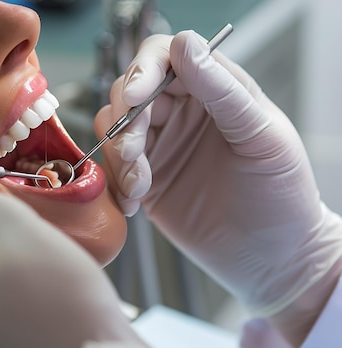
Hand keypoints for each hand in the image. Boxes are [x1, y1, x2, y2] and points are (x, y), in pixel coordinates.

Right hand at [96, 30, 341, 346]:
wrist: (271, 259)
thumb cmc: (281, 195)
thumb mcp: (261, 137)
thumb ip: (224, 90)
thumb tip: (186, 43)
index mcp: (214, 91)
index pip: (166, 57)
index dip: (144, 70)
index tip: (137, 97)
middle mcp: (182, 112)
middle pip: (129, 91)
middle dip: (125, 120)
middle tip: (135, 152)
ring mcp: (160, 145)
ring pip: (113, 127)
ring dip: (119, 155)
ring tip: (141, 185)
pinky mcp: (144, 178)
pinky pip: (111, 167)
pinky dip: (115, 182)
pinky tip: (136, 202)